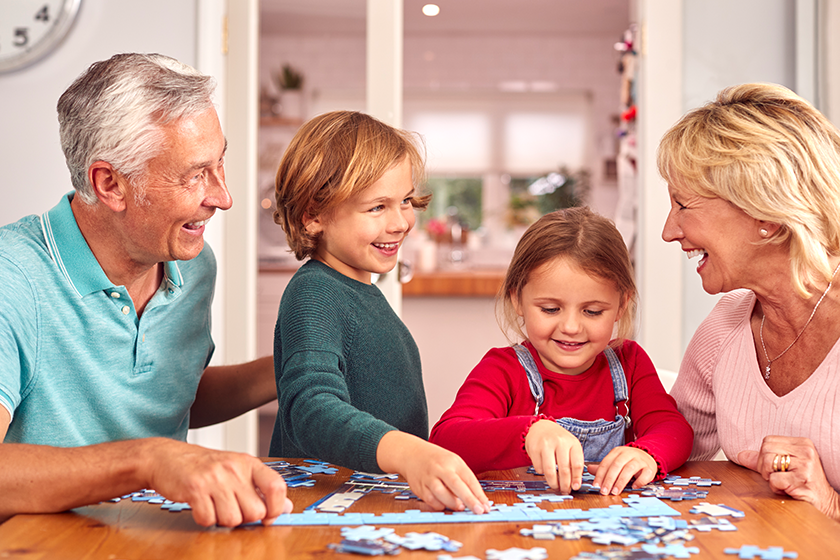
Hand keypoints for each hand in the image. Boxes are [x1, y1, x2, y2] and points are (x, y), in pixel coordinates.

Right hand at [142, 438, 292, 526]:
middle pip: (256, 511)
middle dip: (245, 518)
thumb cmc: (205, 466)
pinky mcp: (194, 488)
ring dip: (223, 520)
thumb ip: (261, 488)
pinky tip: (201, 507)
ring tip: (215, 506)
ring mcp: (214, 477)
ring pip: (233, 519)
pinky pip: (208, 519)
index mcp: (249, 463)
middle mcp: (234, 468)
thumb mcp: (237, 471)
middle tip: (232, 509)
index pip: (277, 487)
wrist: (167, 457)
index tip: (269, 517)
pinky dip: (205, 519)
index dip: (277, 508)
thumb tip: (288, 507)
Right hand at [376, 431, 490, 514]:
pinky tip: (444, 504)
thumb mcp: (453, 463)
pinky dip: (439, 505)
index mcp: (452, 461)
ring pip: (441, 494)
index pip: (468, 478)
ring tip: (460, 507)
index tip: (486, 506)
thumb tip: (477, 500)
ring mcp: (428, 477)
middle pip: (456, 484)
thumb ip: (464, 480)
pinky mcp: (419, 487)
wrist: (411, 453)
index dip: (478, 494)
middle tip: (479, 511)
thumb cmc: (437, 460)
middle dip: (469, 499)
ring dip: (453, 503)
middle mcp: (440, 468)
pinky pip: (431, 500)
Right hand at [524, 419, 584, 493]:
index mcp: (572, 442)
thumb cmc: (558, 440)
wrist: (540, 427)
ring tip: (555, 486)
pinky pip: (539, 468)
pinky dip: (542, 473)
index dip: (576, 479)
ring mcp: (546, 445)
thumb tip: (575, 484)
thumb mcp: (570, 446)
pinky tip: (545, 471)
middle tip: (565, 491)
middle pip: (564, 470)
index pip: (577, 464)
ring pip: (550, 471)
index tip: (576, 487)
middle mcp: (560, 442)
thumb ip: (574, 462)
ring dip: (553, 483)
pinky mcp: (534, 448)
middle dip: (565, 484)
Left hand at [588, 446, 656, 494]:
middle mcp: (628, 454)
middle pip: (616, 466)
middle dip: (609, 479)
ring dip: (621, 481)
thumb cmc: (628, 461)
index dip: (600, 475)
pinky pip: (645, 474)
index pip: (606, 463)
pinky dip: (639, 481)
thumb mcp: (615, 461)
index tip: (596, 486)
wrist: (648, 455)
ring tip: (615, 492)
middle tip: (604, 491)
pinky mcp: (650, 467)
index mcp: (617, 452)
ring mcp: (640, 460)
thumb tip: (589, 469)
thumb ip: (603, 467)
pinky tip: (633, 487)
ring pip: (629, 469)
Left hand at [738, 436, 839, 520]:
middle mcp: (805, 451)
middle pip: (765, 450)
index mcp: (802, 443)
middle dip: (764, 467)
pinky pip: (773, 479)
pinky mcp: (801, 479)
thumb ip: (762, 460)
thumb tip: (740, 455)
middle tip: (777, 476)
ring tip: (782, 482)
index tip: (773, 467)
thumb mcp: (785, 467)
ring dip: (769, 477)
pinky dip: (775, 488)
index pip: (768, 441)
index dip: (763, 456)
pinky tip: (787, 490)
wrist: (825, 502)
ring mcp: (805, 464)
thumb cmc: (804, 483)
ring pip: (767, 462)